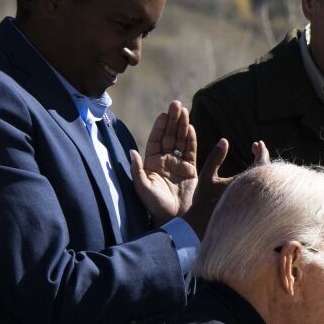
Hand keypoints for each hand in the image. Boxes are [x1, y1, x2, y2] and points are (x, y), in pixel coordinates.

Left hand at [131, 99, 197, 224]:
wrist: (173, 218)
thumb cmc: (154, 205)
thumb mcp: (142, 187)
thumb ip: (137, 170)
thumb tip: (132, 152)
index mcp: (151, 162)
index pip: (156, 139)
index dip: (160, 126)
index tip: (164, 114)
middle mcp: (164, 160)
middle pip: (169, 135)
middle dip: (173, 120)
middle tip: (177, 105)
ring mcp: (178, 164)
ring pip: (180, 140)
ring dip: (182, 126)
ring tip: (185, 111)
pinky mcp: (190, 170)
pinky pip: (191, 151)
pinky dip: (191, 139)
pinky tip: (191, 128)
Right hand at [185, 138, 270, 236]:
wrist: (202, 227)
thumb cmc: (203, 202)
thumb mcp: (207, 177)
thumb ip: (215, 158)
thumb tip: (224, 140)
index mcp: (244, 185)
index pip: (261, 165)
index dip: (262, 152)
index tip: (258, 144)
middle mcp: (253, 195)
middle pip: (267, 173)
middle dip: (263, 158)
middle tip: (257, 147)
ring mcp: (254, 204)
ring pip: (266, 183)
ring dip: (262, 169)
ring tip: (255, 157)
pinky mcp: (253, 211)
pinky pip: (262, 192)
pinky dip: (260, 180)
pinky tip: (252, 175)